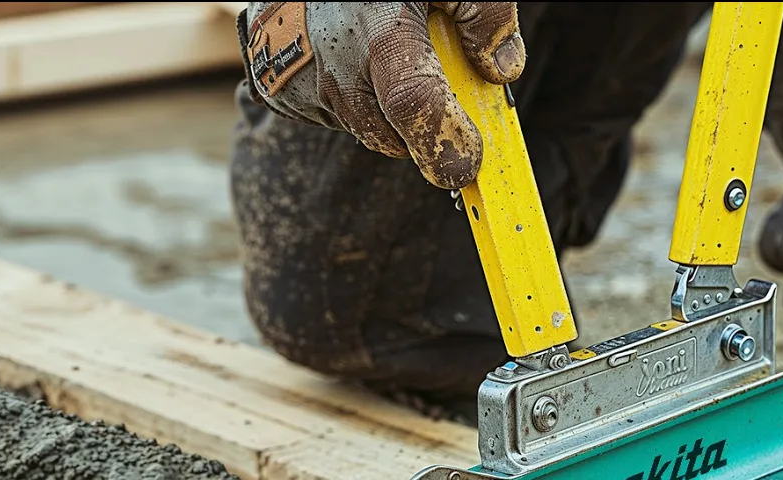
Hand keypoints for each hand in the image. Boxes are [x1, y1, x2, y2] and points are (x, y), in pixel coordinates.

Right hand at [241, 2, 524, 188]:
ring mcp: (302, 85)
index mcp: (381, 34)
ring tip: (386, 50)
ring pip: (367, 131)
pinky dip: (354, 101)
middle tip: (436, 80)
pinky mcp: (280, 94)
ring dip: (389, 112)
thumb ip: (485, 15)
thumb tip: (502, 70)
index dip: (448, 143)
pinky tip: (352, 56)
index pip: (416, 107)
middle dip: (424, 127)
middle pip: (394, 137)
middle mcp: (337, 68)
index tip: (470, 161)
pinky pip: (334, 120)